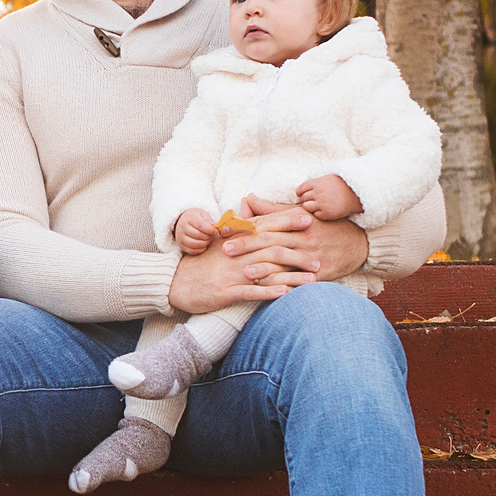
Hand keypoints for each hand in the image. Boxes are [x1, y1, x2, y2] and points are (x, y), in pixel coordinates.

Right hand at [166, 197, 328, 315]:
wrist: (175, 282)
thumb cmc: (202, 262)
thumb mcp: (218, 240)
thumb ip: (237, 223)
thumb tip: (248, 201)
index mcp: (233, 238)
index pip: (264, 225)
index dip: (287, 221)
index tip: (309, 218)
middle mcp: (234, 252)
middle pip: (270, 247)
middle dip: (297, 251)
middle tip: (320, 255)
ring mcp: (230, 272)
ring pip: (265, 270)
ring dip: (291, 275)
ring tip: (312, 279)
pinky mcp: (225, 291)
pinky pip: (250, 291)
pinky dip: (269, 292)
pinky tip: (286, 294)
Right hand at [172, 207, 219, 254]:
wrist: (183, 221)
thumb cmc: (196, 218)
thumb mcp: (202, 215)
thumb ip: (209, 221)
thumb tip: (216, 226)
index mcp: (189, 217)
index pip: (200, 225)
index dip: (210, 229)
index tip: (215, 231)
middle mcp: (182, 227)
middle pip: (197, 235)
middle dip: (207, 237)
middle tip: (211, 236)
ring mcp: (180, 237)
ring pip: (194, 244)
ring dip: (204, 244)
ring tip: (207, 240)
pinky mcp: (181, 245)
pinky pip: (191, 251)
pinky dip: (200, 249)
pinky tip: (203, 245)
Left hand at [228, 197, 369, 279]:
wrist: (360, 243)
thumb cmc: (325, 227)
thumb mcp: (301, 213)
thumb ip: (272, 209)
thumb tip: (248, 198)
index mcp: (297, 222)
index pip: (266, 223)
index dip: (244, 226)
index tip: (224, 229)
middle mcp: (304, 238)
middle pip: (271, 241)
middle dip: (247, 245)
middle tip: (226, 250)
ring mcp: (312, 257)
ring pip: (285, 262)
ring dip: (265, 268)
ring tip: (245, 272)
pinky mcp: (321, 274)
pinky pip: (300, 280)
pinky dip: (284, 285)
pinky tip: (270, 289)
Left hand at [296, 174, 361, 221]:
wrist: (356, 193)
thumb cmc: (340, 185)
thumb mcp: (326, 179)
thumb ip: (314, 184)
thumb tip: (298, 192)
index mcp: (317, 183)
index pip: (300, 189)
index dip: (301, 192)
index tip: (304, 194)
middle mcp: (318, 193)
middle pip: (303, 198)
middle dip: (307, 199)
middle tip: (316, 199)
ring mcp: (322, 204)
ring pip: (307, 207)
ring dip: (311, 206)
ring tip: (320, 205)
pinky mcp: (327, 213)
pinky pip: (316, 215)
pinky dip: (319, 213)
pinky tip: (326, 209)